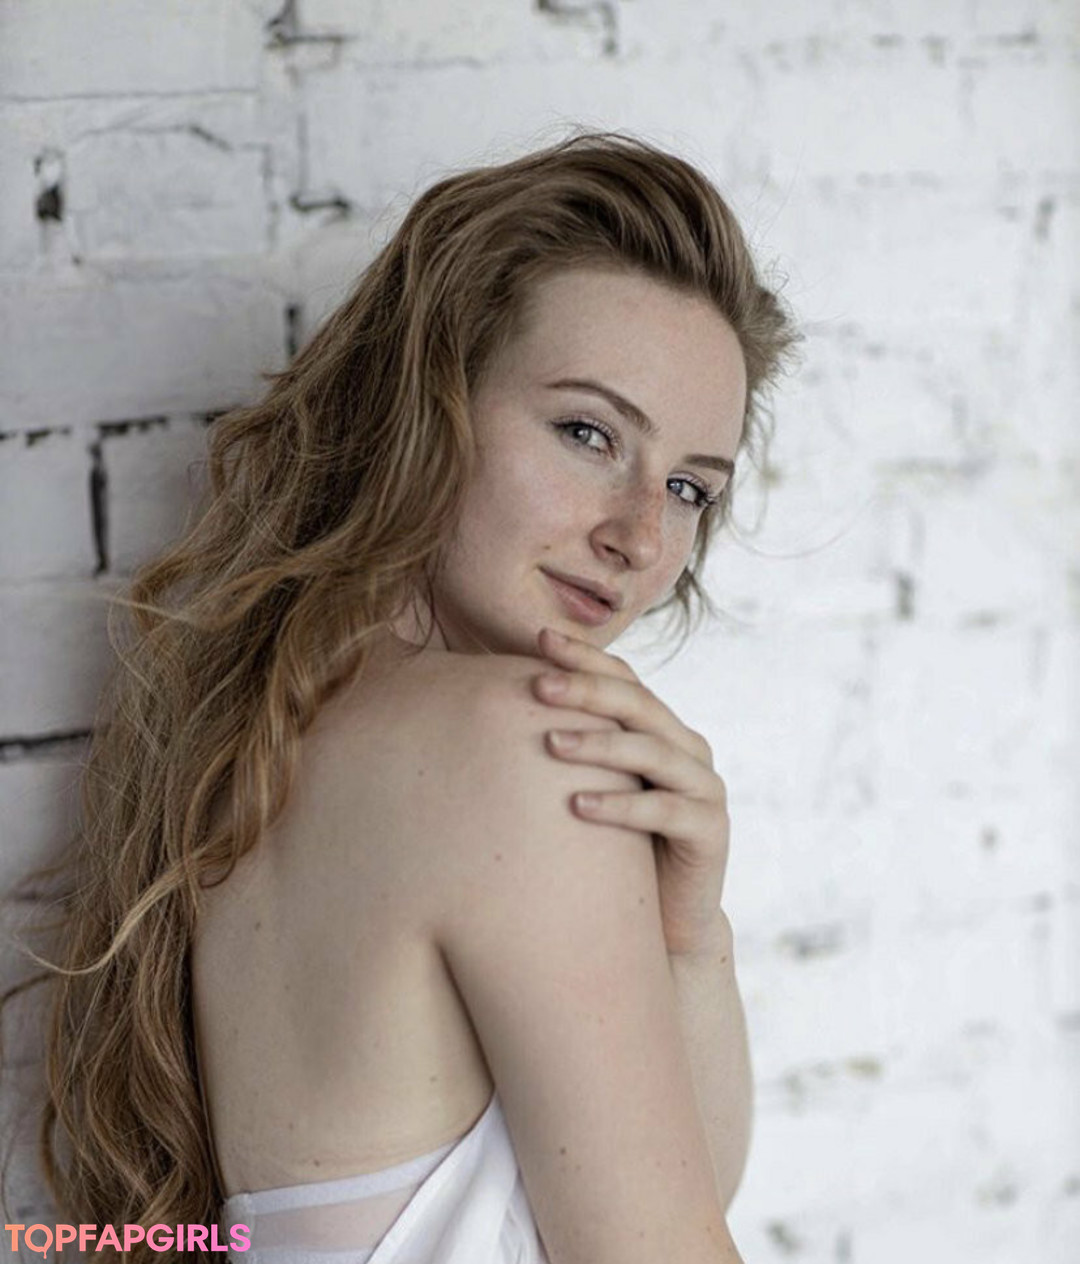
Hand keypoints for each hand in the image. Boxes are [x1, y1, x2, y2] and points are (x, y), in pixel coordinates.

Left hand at [531, 626, 730, 958]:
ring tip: (551, 742)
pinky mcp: (710, 831)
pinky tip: (577, 806)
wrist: (663, 926)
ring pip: (651, 751)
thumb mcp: (592, 788)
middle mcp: (686, 748)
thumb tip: (494, 708)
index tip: (538, 639)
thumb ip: (568, 748)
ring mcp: (704, 787)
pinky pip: (665, 810)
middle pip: (638, 705)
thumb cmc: (614, 850)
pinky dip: (620, 805)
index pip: (624, 679)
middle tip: (539, 684)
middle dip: (588, 689)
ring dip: (600, 743)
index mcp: (660, 730)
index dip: (586, 657)